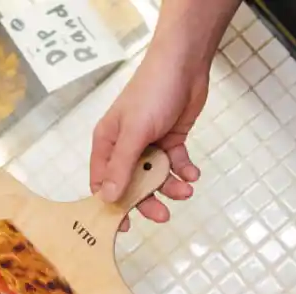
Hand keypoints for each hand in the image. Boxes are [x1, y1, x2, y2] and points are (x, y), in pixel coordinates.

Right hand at [91, 45, 208, 228]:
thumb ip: (122, 166)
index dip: (111, 205)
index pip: (102, 182)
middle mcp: (126, 148)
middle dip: (148, 201)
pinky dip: (184, 171)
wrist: (186, 66)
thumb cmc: (152, 92)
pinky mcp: (171, 142)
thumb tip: (107, 198)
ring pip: (157, 178)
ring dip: (171, 187)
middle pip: (132, 185)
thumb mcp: (134, 132)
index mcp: (108, 144)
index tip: (124, 225)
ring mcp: (149, 146)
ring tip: (186, 189)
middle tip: (163, 215)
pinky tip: (192, 173)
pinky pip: (175, 165)